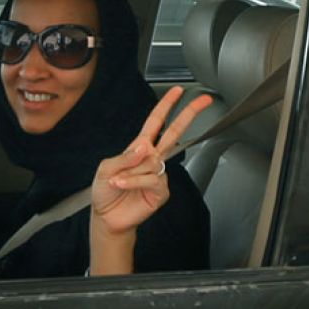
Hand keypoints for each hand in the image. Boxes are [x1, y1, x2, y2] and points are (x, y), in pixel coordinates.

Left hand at [89, 86, 211, 273]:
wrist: (107, 217)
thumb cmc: (105, 191)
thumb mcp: (105, 169)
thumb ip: (124, 157)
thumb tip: (145, 146)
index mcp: (138, 148)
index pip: (155, 123)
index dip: (165, 106)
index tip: (177, 91)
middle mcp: (151, 159)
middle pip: (174, 132)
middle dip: (188, 115)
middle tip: (204, 100)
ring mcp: (158, 175)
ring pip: (152, 162)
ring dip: (131, 171)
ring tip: (118, 181)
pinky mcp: (161, 191)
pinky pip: (151, 179)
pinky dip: (133, 181)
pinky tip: (122, 185)